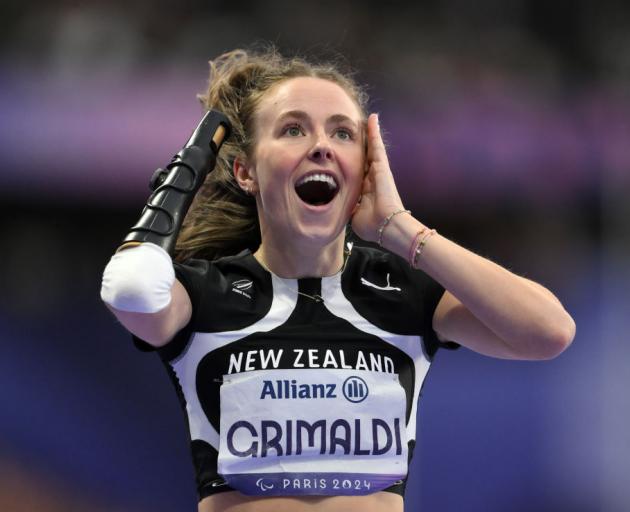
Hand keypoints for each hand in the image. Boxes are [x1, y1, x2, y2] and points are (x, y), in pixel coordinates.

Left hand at [351, 113, 405, 242]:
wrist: (385, 226)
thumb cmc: (372, 225)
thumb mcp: (354, 215)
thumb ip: (348, 207)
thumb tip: (338, 207)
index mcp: (365, 190)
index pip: (357, 172)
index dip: (352, 162)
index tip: (346, 154)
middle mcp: (372, 178)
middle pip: (365, 156)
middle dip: (361, 144)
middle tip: (355, 129)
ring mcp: (378, 171)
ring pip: (371, 148)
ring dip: (369, 133)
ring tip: (366, 118)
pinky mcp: (382, 166)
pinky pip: (376, 145)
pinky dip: (374, 131)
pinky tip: (372, 118)